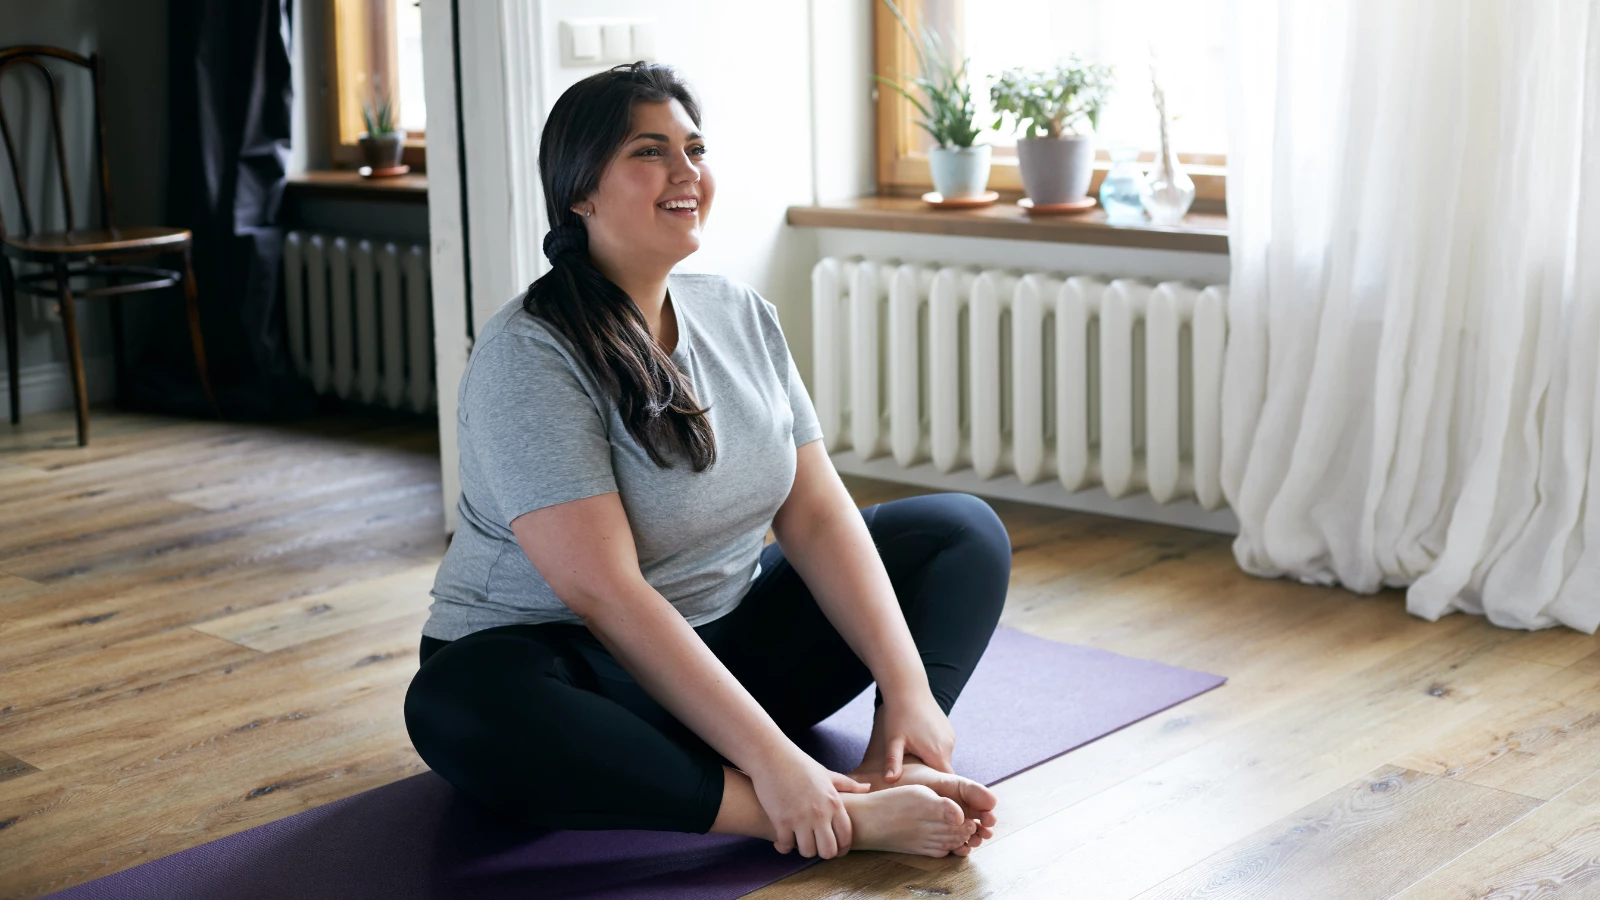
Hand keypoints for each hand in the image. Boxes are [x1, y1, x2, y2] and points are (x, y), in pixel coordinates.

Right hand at [747, 749, 870, 857]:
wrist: (772, 756)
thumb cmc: (800, 764)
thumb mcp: (827, 774)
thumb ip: (848, 785)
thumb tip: (867, 787)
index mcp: (834, 803)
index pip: (846, 837)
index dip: (842, 849)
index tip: (836, 850)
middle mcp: (820, 813)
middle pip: (828, 851)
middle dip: (823, 853)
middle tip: (816, 847)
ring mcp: (800, 818)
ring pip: (808, 852)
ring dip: (803, 849)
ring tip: (799, 842)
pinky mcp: (781, 821)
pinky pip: (786, 846)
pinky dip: (784, 846)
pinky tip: (782, 840)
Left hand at [877, 690, 954, 781]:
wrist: (908, 687)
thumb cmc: (898, 714)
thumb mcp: (893, 740)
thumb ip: (893, 762)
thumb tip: (889, 781)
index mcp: (937, 753)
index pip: (944, 781)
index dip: (937, 790)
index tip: (928, 797)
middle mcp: (948, 746)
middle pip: (943, 772)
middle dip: (931, 776)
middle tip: (914, 781)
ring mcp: (950, 737)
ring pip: (943, 759)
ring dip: (931, 762)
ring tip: (914, 762)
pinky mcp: (948, 729)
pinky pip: (943, 748)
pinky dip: (934, 751)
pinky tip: (919, 745)